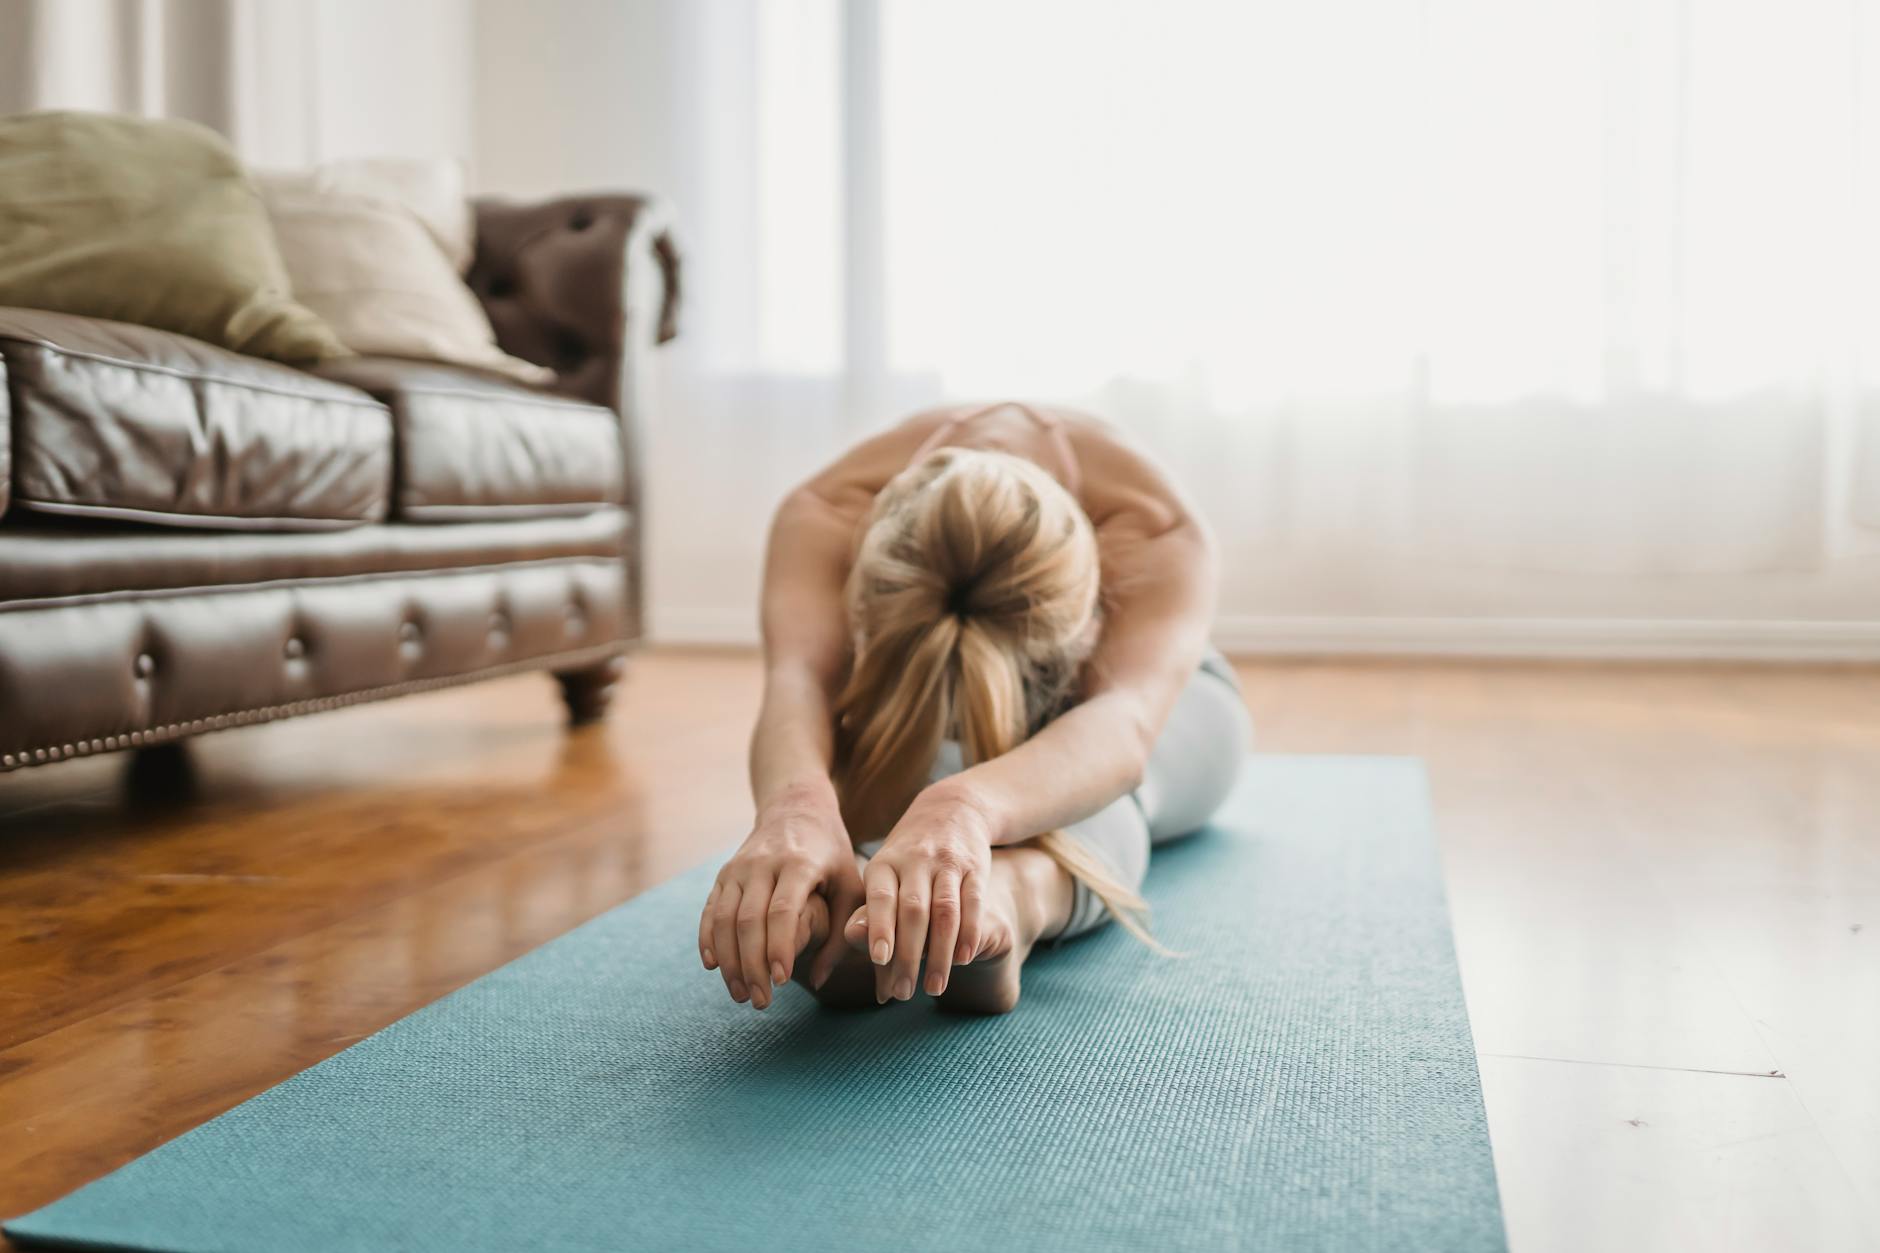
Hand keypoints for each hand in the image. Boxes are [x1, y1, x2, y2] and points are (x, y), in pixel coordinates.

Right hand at [700, 787, 861, 1008]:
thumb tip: (822, 980)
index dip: (779, 947)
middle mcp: (763, 864)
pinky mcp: (724, 874)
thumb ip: (843, 932)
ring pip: (723, 919)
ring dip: (729, 961)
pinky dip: (707, 940)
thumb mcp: (851, 884)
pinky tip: (714, 966)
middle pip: (749, 920)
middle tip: (761, 1001)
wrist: (796, 807)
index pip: (782, 911)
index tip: (782, 982)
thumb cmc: (832, 854)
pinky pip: (709, 911)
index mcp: (799, 864)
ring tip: (741, 994)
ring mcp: (739, 868)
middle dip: (752, 966)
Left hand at [845, 782, 994, 1001]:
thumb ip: (871, 913)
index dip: (880, 928)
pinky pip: (973, 903)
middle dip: (908, 955)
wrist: (952, 809)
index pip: (881, 897)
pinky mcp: (976, 868)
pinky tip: (963, 959)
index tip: (879, 959)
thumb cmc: (908, 858)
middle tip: (903, 992)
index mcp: (884, 863)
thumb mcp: (884, 874)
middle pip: (913, 911)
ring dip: (939, 953)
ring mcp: (947, 863)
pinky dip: (968, 933)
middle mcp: (916, 860)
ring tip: (934, 987)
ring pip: (945, 911)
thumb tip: (859, 953)